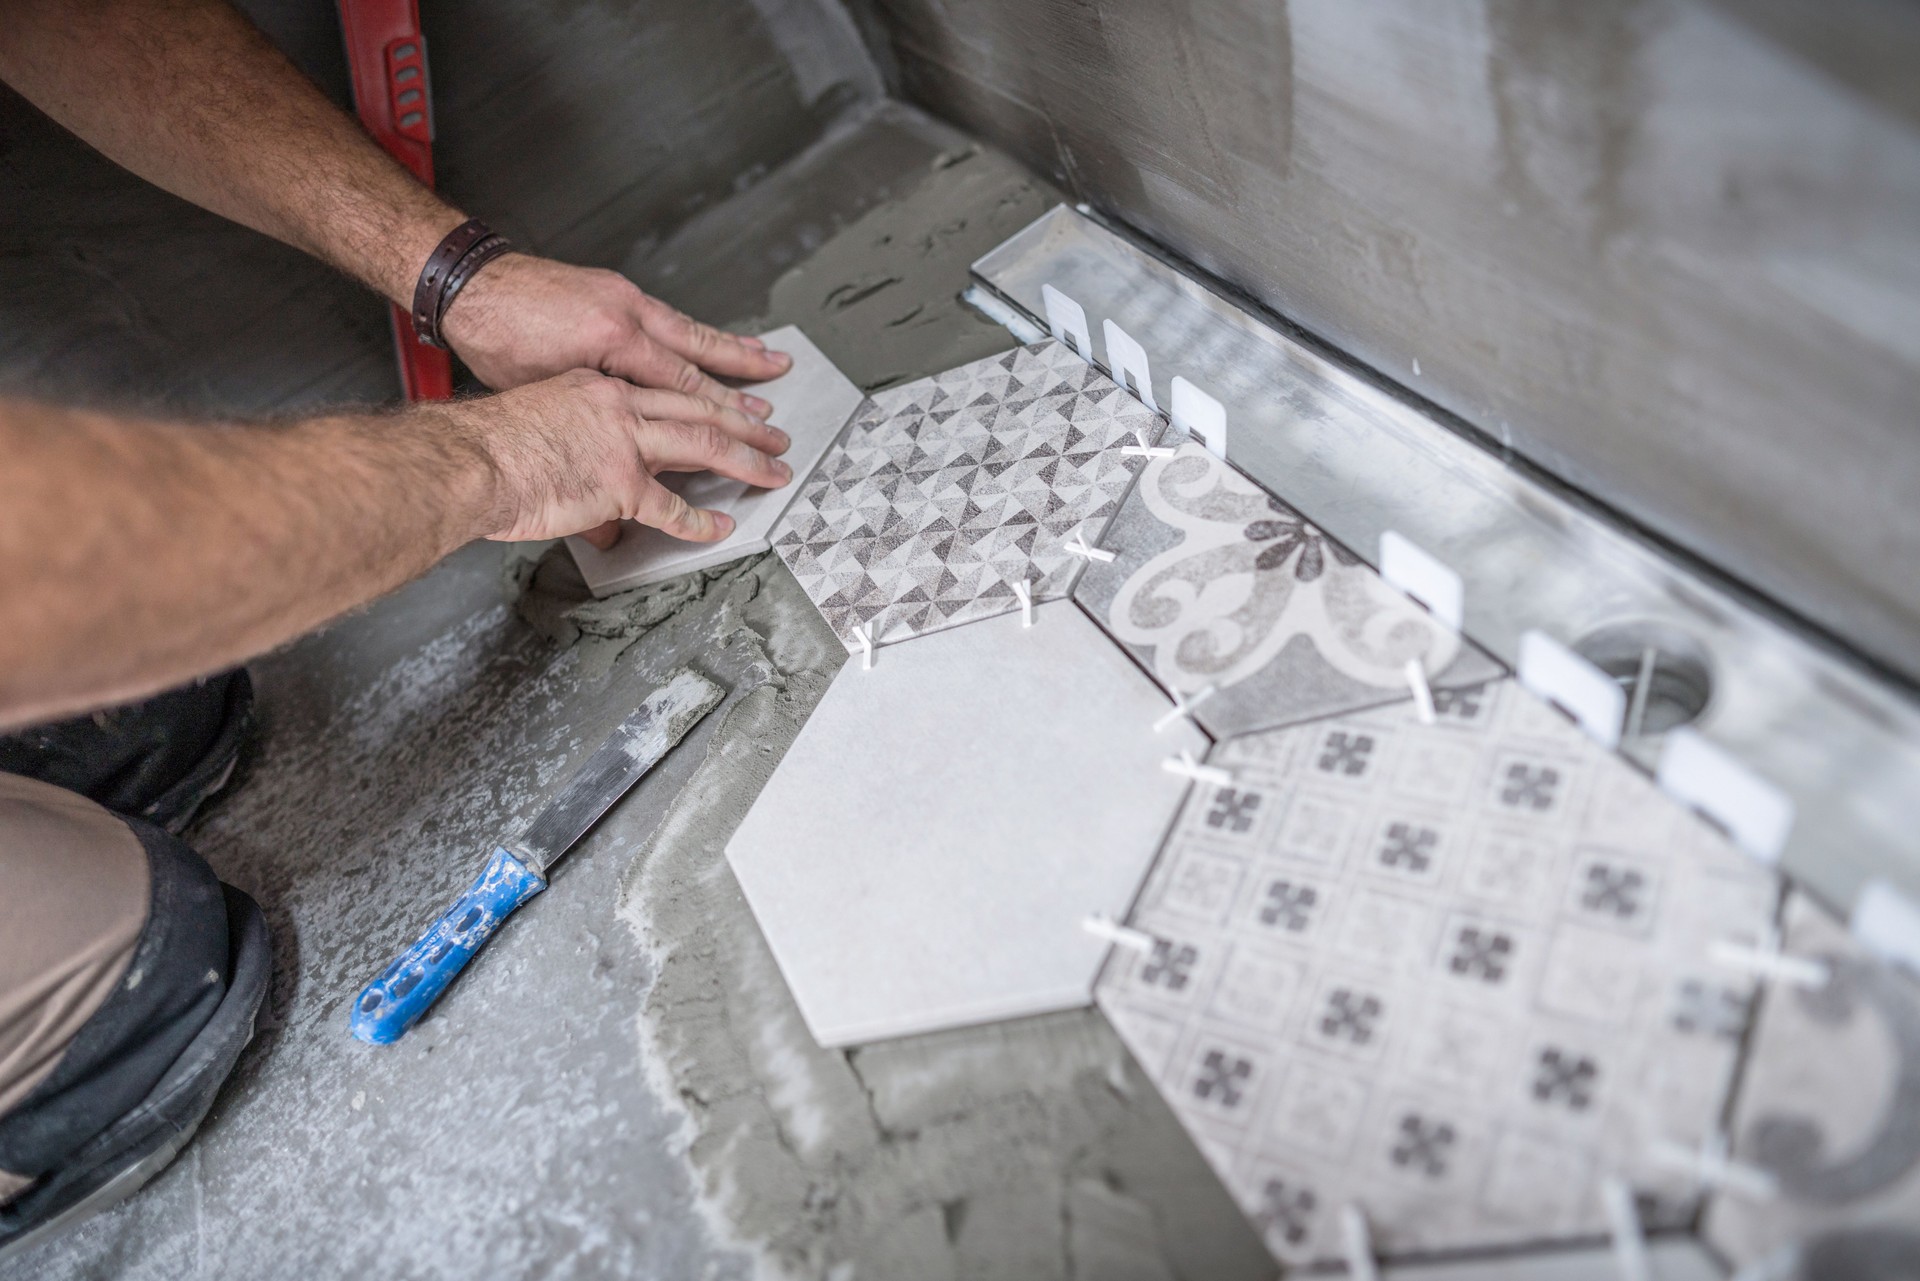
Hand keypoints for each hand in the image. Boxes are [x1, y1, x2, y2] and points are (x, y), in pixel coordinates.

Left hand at [439, 253, 792, 422]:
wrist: (468, 283)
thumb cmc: (495, 340)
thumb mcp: (542, 399)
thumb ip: (586, 443)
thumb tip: (609, 508)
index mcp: (614, 342)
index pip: (684, 387)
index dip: (723, 416)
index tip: (753, 434)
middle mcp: (628, 314)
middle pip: (701, 353)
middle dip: (744, 376)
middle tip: (780, 393)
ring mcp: (623, 297)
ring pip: (689, 329)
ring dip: (730, 348)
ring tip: (767, 359)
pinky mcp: (613, 289)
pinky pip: (668, 315)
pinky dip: (695, 332)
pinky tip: (708, 340)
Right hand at [444, 369, 792, 545]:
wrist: (469, 459)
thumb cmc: (486, 445)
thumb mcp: (539, 419)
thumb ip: (575, 440)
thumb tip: (590, 471)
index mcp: (598, 386)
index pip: (665, 390)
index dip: (705, 399)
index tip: (729, 406)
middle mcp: (619, 405)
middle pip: (700, 409)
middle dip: (746, 422)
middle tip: (775, 433)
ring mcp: (624, 442)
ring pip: (705, 444)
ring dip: (747, 458)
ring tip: (774, 469)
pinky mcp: (621, 482)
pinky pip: (673, 507)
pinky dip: (700, 520)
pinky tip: (721, 526)